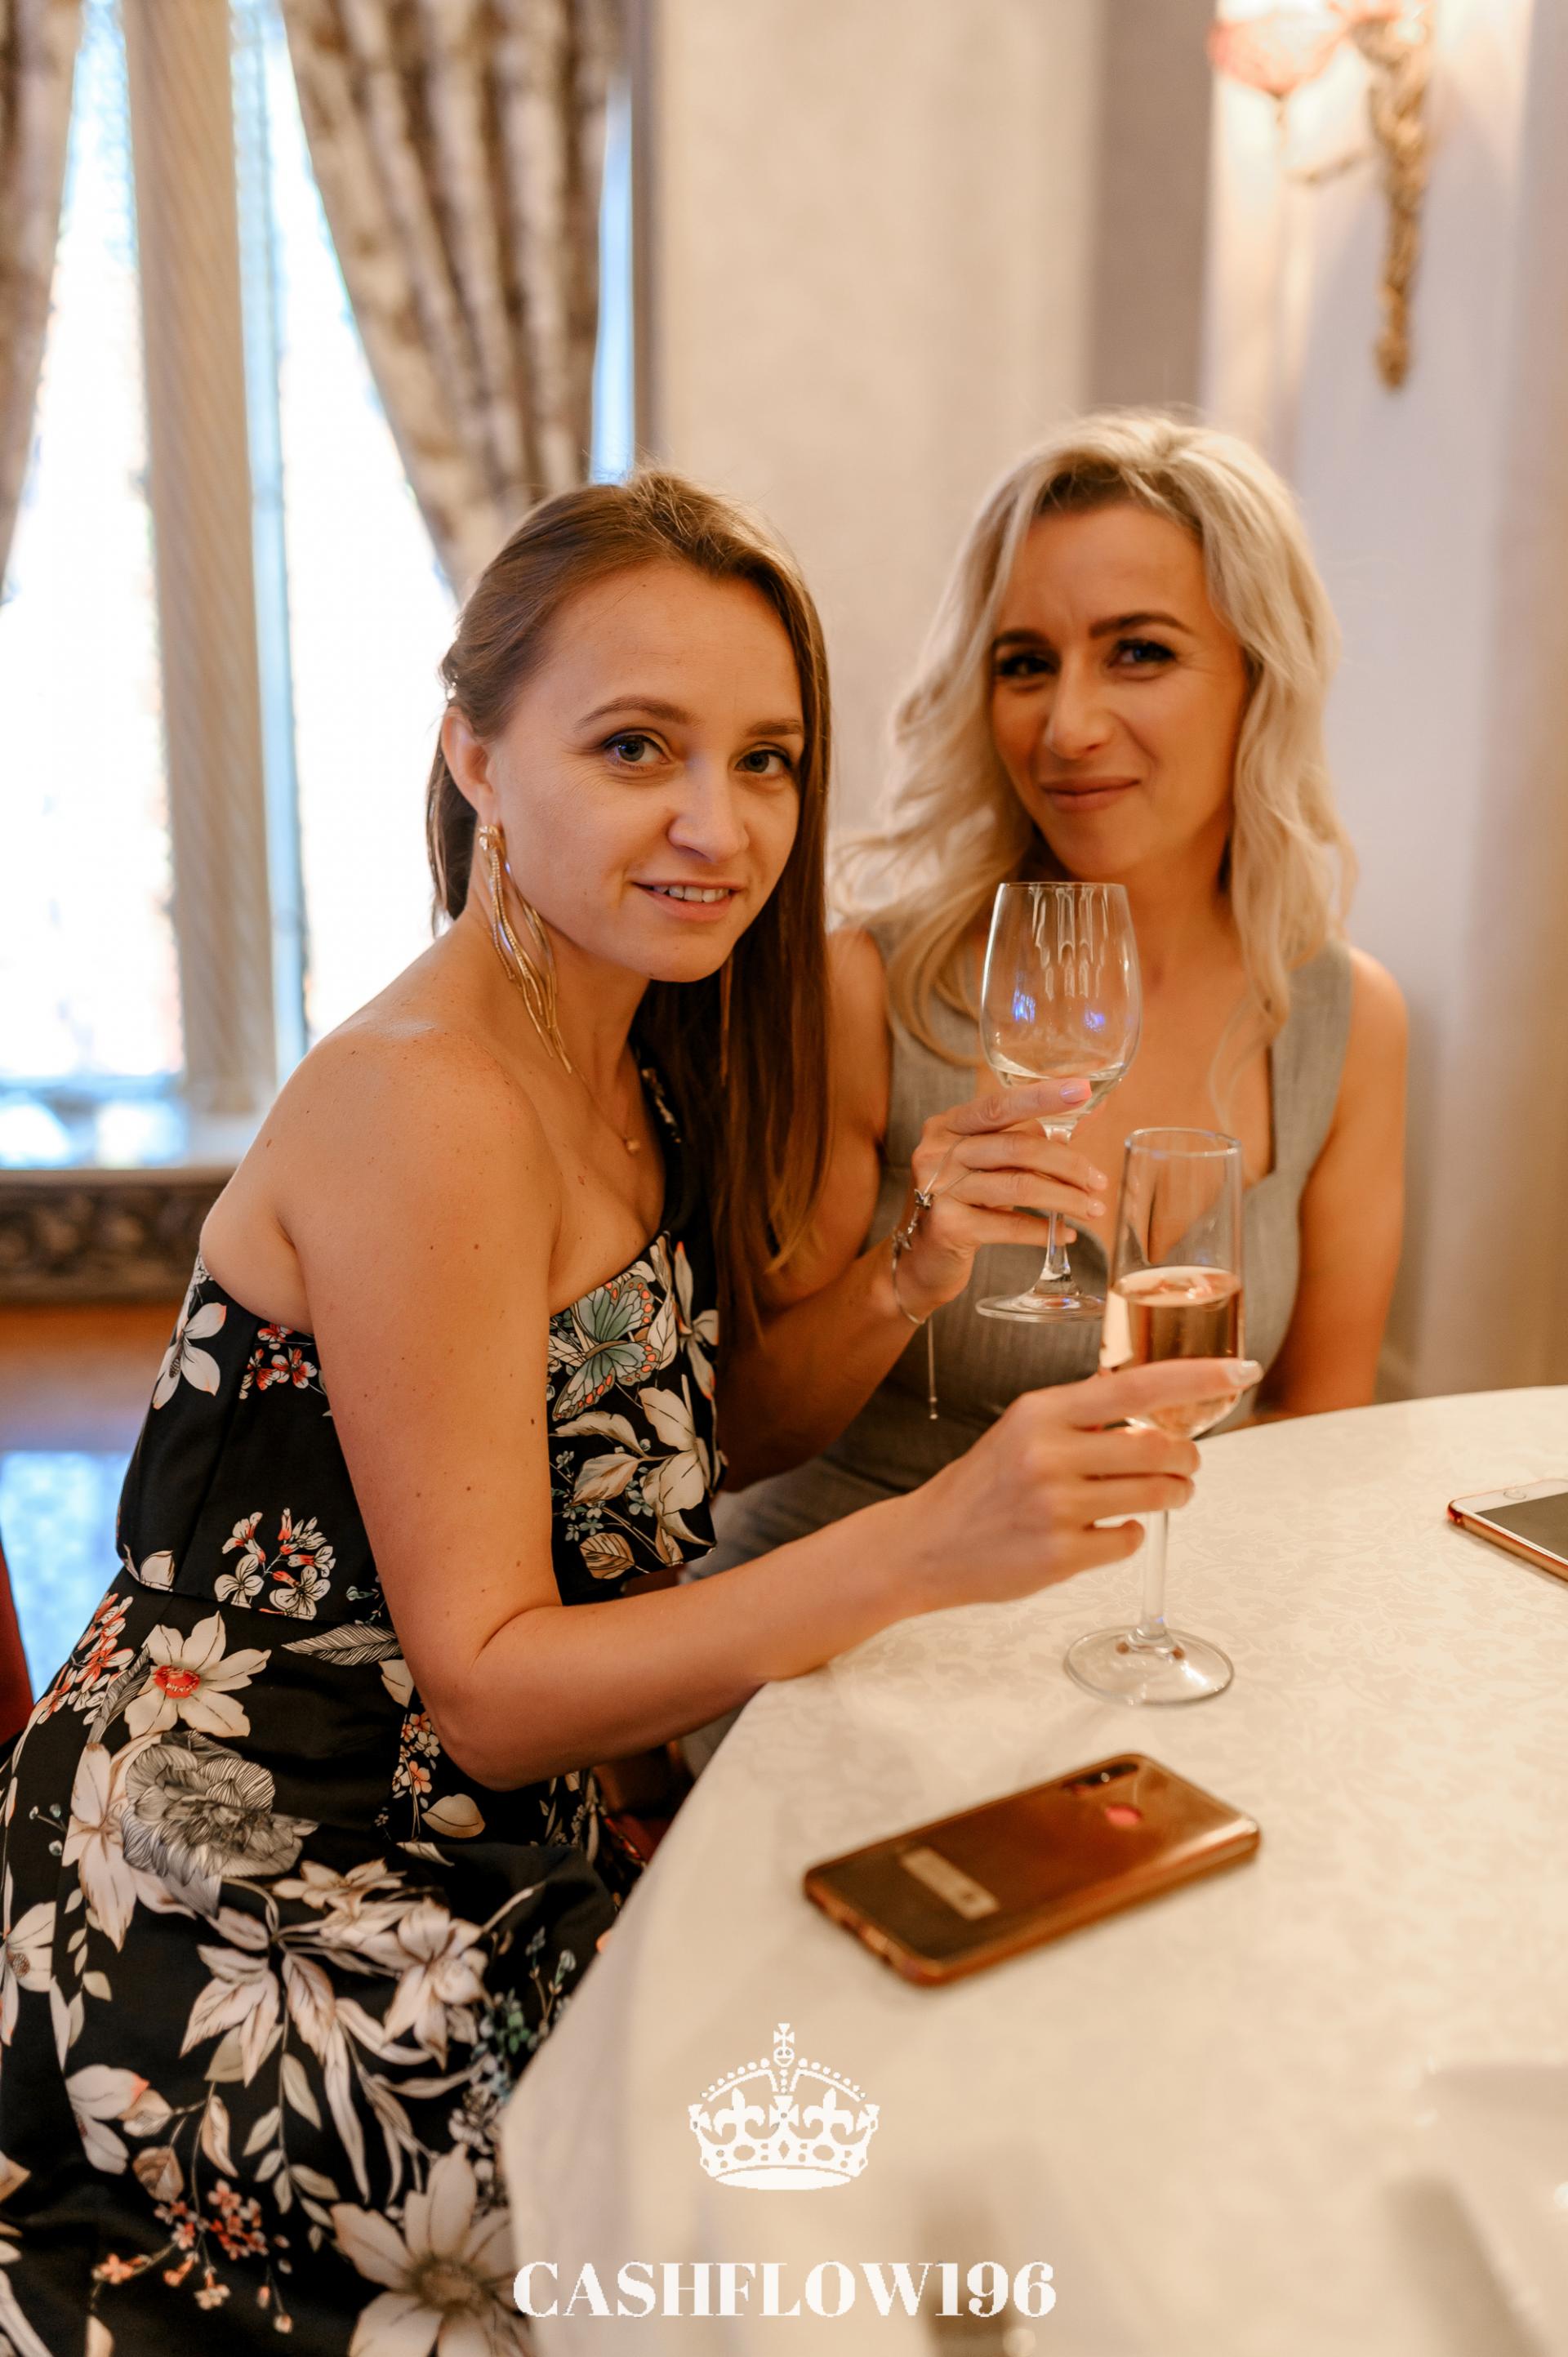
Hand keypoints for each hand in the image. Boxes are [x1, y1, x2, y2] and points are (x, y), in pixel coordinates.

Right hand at [886, 1358, 1261, 1614]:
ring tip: (1165, 1494)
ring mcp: (1055, 1507)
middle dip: (1189, 1458)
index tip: (1239, 1372)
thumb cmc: (985, 1484)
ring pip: (1155, 1495)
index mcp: (1041, 1412)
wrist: (926, 1544)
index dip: (1196, 1378)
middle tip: (1187, 1465)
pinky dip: (1132, 1535)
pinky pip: (1129, 1540)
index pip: (1135, 1385)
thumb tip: (1151, 1397)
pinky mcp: (1060, 1555)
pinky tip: (1108, 1532)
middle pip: (1159, 1447)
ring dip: (1174, 1494)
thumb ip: (1081, 1414)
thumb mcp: (1023, 1429)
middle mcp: (1048, 1454)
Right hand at [894, 1077, 1108, 1316]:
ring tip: (1093, 1209)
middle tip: (1100, 1181)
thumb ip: (1031, 1138)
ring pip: (1018, 1186)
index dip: (1042, 1097)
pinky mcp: (947, 1226)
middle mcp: (937, 1151)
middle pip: (1017, 1147)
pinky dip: (1043, 1231)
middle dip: (1068, 1164)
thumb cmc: (963, 1205)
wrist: (921, 1262)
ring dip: (1065, 1199)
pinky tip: (1066, 1235)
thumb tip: (1088, 1109)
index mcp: (948, 1126)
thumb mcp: (990, 1165)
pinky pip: (1009, 1225)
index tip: (1082, 1090)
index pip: (999, 1105)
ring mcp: (938, 1189)